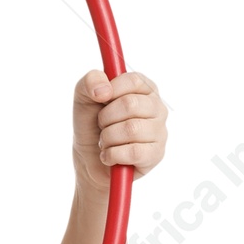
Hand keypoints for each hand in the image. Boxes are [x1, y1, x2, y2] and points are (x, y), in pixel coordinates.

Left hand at [73, 70, 166, 189]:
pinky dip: (112, 155)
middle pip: (131, 104)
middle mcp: (157, 108)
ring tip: (105, 142)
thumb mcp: (83, 98)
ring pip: (132, 129)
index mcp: (145, 89)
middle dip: (105, 118)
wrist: (89, 162)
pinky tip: (108, 156)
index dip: (112, 90)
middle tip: (102, 126)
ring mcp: (160, 131)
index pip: (133, 80)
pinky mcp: (156, 154)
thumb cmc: (91, 126)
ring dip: (108, 138)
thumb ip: (90, 81)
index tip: (100, 100)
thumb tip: (104, 89)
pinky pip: (134, 152)